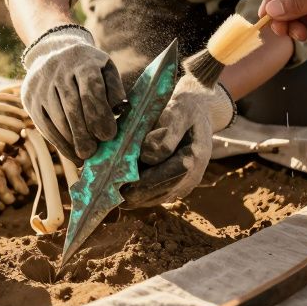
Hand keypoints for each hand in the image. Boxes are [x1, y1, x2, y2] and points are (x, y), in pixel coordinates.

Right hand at [21, 26, 126, 160]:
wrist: (55, 52)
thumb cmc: (89, 68)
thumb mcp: (106, 70)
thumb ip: (115, 90)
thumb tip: (118, 112)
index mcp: (83, 61)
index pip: (90, 89)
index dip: (99, 114)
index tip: (108, 135)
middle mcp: (59, 70)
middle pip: (71, 106)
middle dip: (84, 133)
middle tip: (94, 152)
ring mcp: (41, 84)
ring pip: (56, 118)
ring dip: (71, 140)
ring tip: (85, 155)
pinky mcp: (30, 98)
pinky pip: (43, 124)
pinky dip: (59, 142)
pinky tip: (72, 153)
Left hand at [121, 75, 234, 207]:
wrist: (197, 112)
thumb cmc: (185, 107)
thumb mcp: (178, 111)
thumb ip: (167, 131)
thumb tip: (148, 154)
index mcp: (195, 156)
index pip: (168, 175)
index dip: (144, 183)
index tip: (121, 185)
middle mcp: (193, 176)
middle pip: (161, 191)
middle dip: (135, 194)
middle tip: (109, 193)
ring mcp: (186, 184)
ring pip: (158, 197)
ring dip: (136, 198)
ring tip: (111, 193)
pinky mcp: (177, 186)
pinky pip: (158, 195)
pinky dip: (140, 196)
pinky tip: (121, 190)